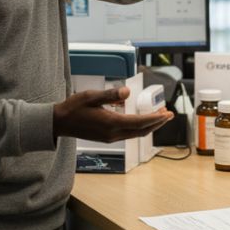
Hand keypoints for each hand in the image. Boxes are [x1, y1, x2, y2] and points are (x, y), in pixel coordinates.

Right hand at [53, 86, 172, 142]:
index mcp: (111, 123)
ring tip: (159, 116)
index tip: (167, 114)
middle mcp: (113, 133)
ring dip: (149, 125)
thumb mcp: (91, 96)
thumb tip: (127, 92)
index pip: (140, 122)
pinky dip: (139, 127)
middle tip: (169, 114)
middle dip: (157, 122)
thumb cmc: (74, 108)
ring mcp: (111, 137)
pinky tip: (141, 119)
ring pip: (136, 133)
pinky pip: (129, 133)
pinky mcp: (108, 137)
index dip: (155, 118)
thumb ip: (110, 95)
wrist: (59, 123)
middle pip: (142, 130)